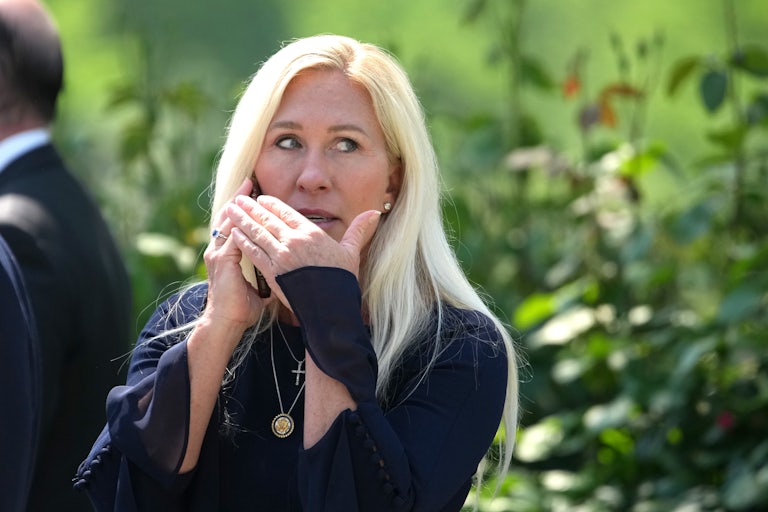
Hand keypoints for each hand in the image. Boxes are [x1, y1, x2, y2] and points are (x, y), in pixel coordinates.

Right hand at [202, 178, 266, 334]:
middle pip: (230, 218)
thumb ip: (268, 271)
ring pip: (229, 222)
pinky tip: (250, 211)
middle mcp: (220, 250)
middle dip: (241, 200)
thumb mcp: (258, 285)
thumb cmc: (242, 308)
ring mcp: (218, 254)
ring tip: (248, 189)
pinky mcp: (222, 260)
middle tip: (251, 182)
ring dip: (239, 205)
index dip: (247, 211)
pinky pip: (232, 235)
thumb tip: (286, 269)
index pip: (237, 226)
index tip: (257, 196)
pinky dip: (240, 222)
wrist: (226, 323)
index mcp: (228, 254)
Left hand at [224, 194, 380, 309]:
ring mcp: (281, 257)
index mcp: (312, 234)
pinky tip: (234, 233)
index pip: (287, 213)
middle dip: (251, 208)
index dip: (271, 204)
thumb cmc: (343, 282)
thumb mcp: (352, 252)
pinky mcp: (272, 272)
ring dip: (242, 220)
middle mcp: (294, 242)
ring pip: (257, 233)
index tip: (261, 199)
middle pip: (268, 220)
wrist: (331, 309)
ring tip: (230, 209)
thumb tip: (376, 212)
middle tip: (238, 198)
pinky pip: (253, 252)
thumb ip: (359, 230)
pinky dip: (243, 241)